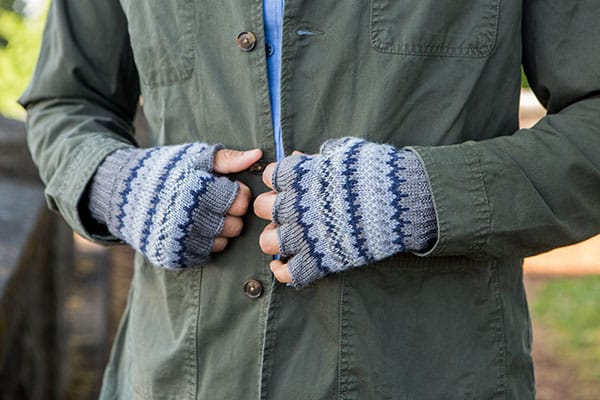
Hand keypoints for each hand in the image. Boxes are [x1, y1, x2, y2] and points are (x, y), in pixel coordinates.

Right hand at [89, 143, 261, 267]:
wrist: (120, 192)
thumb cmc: (165, 170)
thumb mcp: (194, 156)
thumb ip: (227, 158)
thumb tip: (258, 155)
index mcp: (195, 189)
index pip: (239, 201)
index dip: (238, 194)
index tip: (226, 188)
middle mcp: (185, 217)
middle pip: (234, 226)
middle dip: (231, 215)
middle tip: (216, 204)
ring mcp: (177, 239)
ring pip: (221, 244)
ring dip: (218, 231)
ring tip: (203, 216)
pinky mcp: (170, 255)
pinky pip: (204, 256)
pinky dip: (203, 245)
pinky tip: (192, 229)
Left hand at [253, 137, 436, 287]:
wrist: (404, 201)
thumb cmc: (378, 172)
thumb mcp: (348, 153)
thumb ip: (320, 155)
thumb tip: (300, 156)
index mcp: (300, 175)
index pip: (270, 175)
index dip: (280, 179)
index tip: (293, 183)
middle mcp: (296, 205)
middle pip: (262, 207)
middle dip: (274, 207)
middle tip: (291, 210)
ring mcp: (306, 235)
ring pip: (268, 241)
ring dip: (276, 238)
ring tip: (290, 236)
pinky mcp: (320, 261)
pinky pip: (289, 273)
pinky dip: (285, 271)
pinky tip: (288, 264)